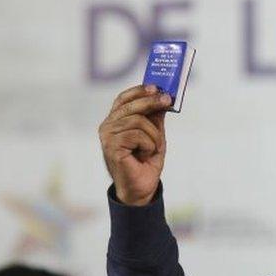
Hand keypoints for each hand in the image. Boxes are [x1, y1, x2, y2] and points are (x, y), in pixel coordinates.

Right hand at [98, 85, 172, 205]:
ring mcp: (107, 136)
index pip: (124, 98)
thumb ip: (155, 117)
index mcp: (115, 121)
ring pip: (138, 121)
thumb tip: (162, 97)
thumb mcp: (155, 135)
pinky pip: (137, 135)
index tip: (156, 87)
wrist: (142, 188)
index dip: (139, 91)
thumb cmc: (146, 162)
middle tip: (168, 100)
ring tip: (151, 149)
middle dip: (152, 102)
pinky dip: (148, 145)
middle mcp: (108, 126)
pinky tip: (144, 156)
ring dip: (153, 136)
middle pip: (131, 105)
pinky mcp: (111, 146)